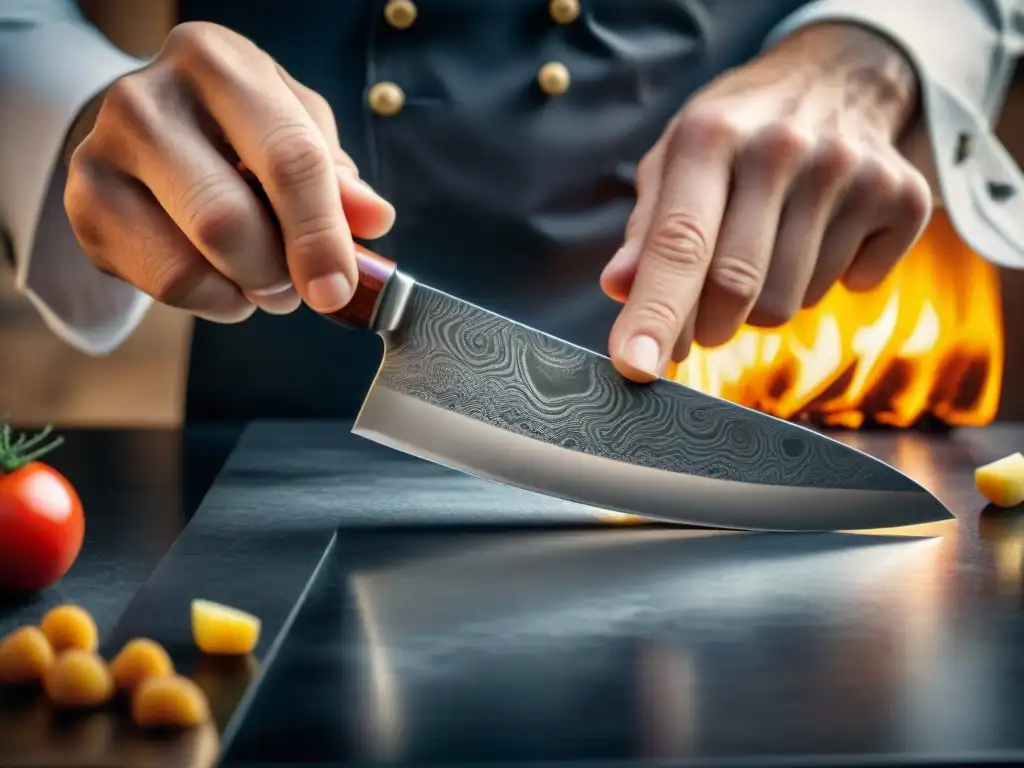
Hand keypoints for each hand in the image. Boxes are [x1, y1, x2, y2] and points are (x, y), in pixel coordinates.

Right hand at [65, 22, 394, 320]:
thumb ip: (338, 178)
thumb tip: (373, 219)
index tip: (339, 289)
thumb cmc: (243, 130)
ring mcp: (103, 151)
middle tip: (297, 284)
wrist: (154, 129)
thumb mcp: (299, 132)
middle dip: (277, 273)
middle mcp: (147, 98)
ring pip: (193, 264)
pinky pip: (167, 286)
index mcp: (217, 62)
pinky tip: (222, 278)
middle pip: (228, 222)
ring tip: (262, 278)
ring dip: (247, 292)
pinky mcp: (85, 206)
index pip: (288, 159)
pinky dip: (213, 300)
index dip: (321, 236)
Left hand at [602, 23, 930, 381]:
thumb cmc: (735, 133)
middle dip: (710, 323)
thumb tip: (618, 288)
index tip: (636, 367)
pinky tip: (824, 230)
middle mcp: (782, 148)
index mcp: (710, 137)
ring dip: (769, 299)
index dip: (655, 313)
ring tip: (771, 243)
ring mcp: (849, 169)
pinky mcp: (903, 194)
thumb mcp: (676, 160)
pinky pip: (854, 286)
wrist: (836, 74)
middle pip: (738, 290)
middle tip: (706, 308)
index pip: (680, 244)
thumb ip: (646, 228)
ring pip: (791, 302)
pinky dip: (833, 278)